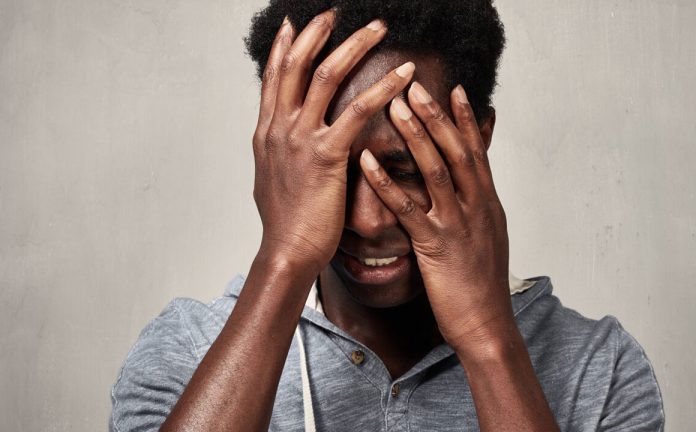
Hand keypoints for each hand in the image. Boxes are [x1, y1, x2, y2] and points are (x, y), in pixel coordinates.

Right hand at [252, 11, 415, 272]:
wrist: (288, 250)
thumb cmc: (286, 221)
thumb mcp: (272, 177)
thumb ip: (278, 150)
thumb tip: (280, 137)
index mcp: (267, 132)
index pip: (275, 76)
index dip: (285, 46)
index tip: (295, 22)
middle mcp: (279, 128)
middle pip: (297, 64)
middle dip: (318, 32)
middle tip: (337, 12)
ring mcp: (300, 139)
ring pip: (326, 76)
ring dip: (354, 46)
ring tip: (378, 28)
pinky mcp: (326, 155)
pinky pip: (356, 112)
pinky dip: (382, 89)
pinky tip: (404, 76)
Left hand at [359, 82, 513, 351]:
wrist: (487, 325)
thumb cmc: (482, 286)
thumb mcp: (488, 239)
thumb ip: (479, 208)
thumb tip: (472, 188)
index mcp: (488, 204)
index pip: (477, 153)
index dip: (465, 120)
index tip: (453, 90)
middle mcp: (477, 207)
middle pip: (457, 152)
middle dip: (436, 117)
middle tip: (414, 87)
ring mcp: (458, 225)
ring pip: (437, 171)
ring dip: (415, 137)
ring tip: (395, 108)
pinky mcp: (437, 246)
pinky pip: (409, 209)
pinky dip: (388, 183)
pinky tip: (368, 164)